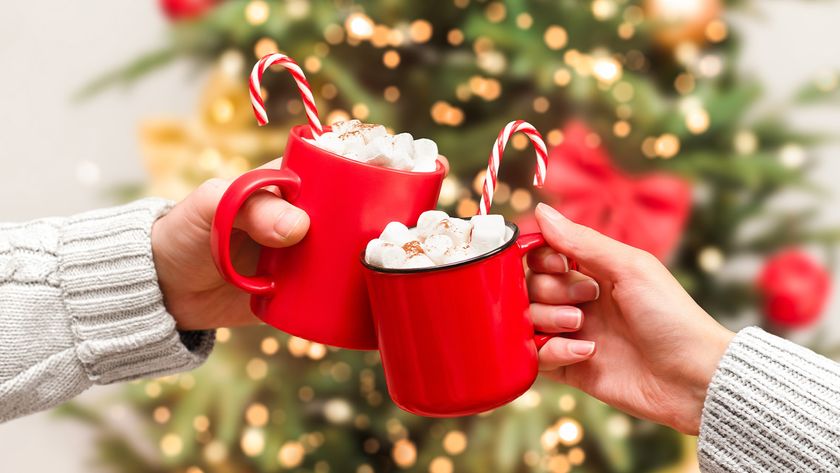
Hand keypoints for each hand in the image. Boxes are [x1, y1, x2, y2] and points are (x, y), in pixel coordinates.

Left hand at [151, 156, 449, 331]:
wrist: (164, 291)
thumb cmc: (186, 234)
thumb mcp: (211, 208)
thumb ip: (251, 209)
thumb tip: (301, 227)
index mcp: (293, 186)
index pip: (345, 170)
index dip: (381, 171)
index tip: (414, 177)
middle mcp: (308, 218)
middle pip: (360, 215)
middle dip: (392, 221)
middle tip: (421, 233)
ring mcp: (308, 256)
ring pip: (355, 254)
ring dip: (383, 261)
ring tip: (414, 268)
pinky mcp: (303, 293)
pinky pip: (339, 293)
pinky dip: (363, 298)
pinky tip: (389, 303)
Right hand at [528, 203, 733, 434]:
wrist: (692, 377)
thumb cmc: (672, 316)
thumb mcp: (629, 267)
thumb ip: (581, 241)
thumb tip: (543, 210)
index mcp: (593, 272)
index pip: (542, 256)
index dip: (542, 259)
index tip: (561, 265)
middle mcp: (578, 301)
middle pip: (530, 287)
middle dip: (549, 291)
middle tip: (586, 300)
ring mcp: (572, 334)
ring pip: (528, 320)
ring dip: (549, 320)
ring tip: (581, 328)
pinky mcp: (569, 368)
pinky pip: (536, 358)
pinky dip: (553, 353)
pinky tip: (585, 354)